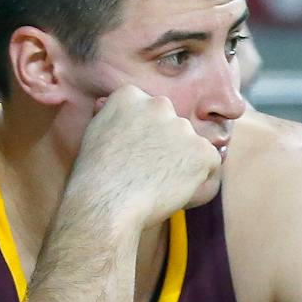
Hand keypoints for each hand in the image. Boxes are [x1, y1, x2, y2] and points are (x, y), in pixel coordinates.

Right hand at [63, 84, 221, 232]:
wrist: (105, 206)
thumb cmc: (92, 177)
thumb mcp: (93, 134)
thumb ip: (110, 116)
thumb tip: (106, 103)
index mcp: (129, 96)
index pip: (147, 110)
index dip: (142, 134)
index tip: (130, 152)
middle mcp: (158, 104)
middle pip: (171, 126)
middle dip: (165, 146)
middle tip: (144, 171)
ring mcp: (183, 127)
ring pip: (190, 146)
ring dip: (180, 163)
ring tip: (155, 185)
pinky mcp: (202, 151)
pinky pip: (209, 166)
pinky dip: (198, 181)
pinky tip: (172, 191)